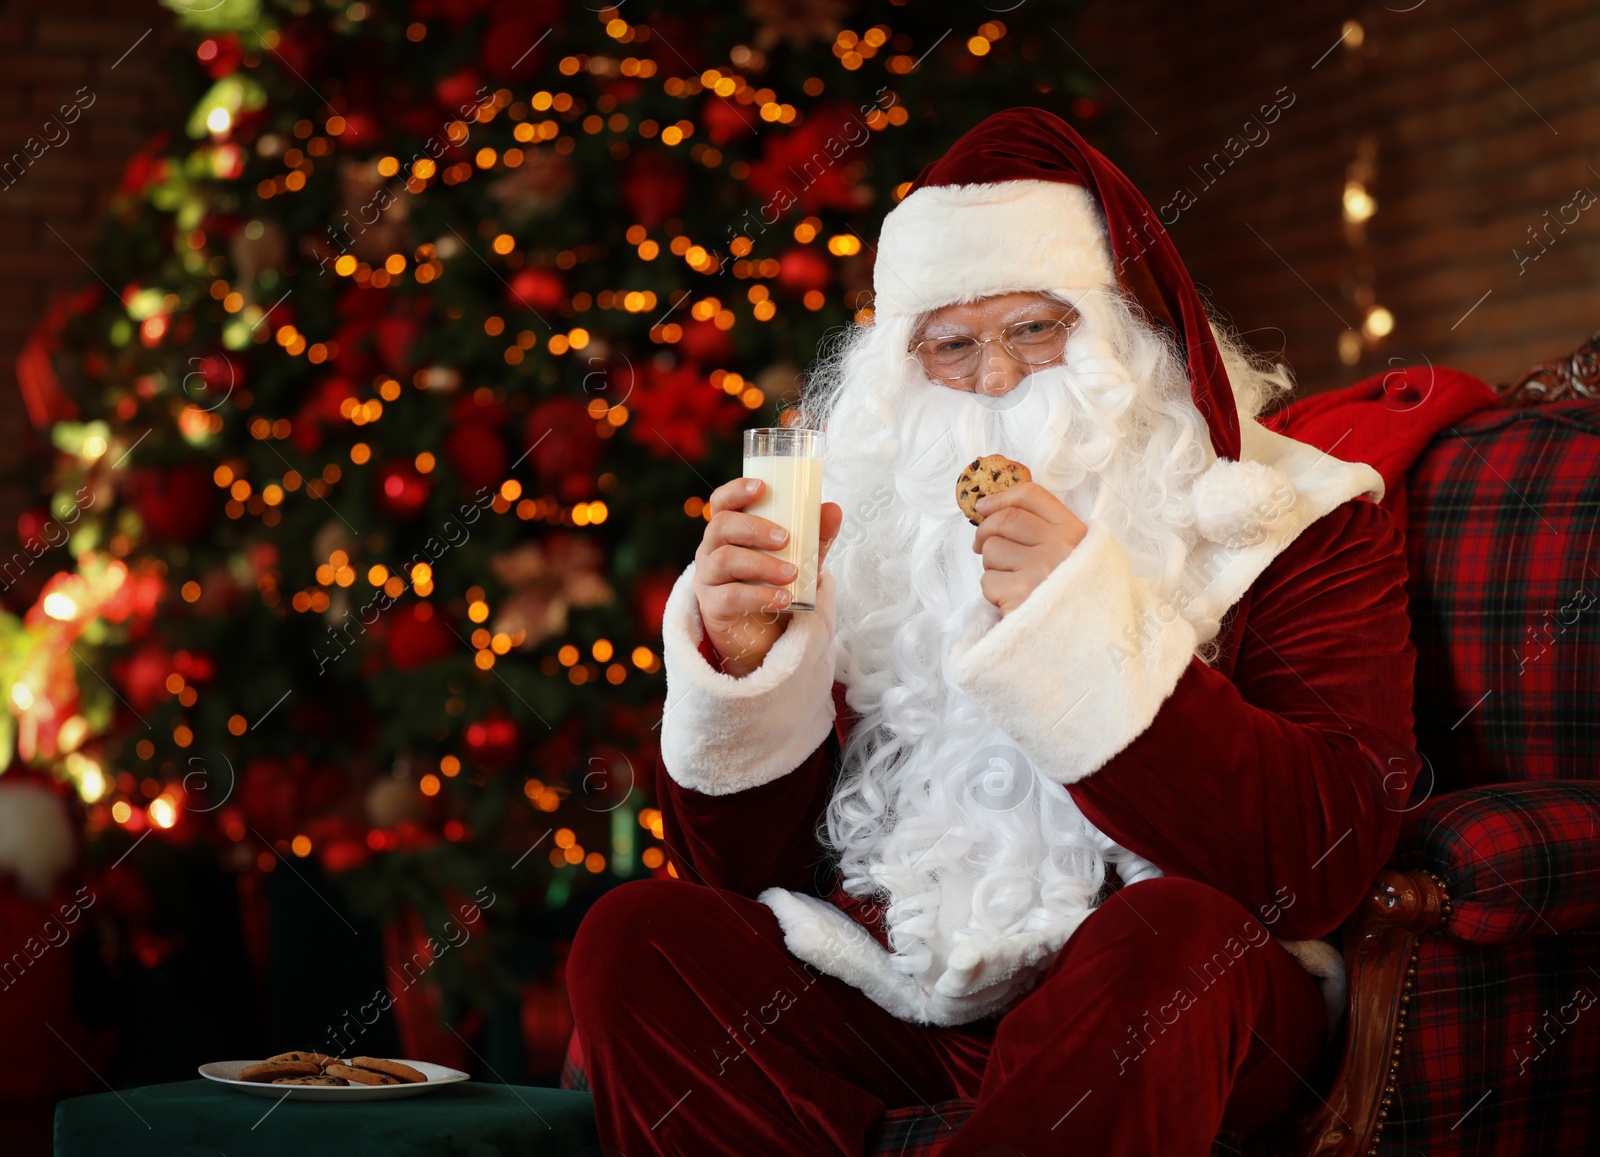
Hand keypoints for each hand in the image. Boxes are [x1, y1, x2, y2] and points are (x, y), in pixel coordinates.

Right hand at [694, 476, 843, 676]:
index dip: (736, 490)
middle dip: (754, 529)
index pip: (721, 502)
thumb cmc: (776, 583)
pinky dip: (760, 596)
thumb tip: (833, 509)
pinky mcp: (713, 607)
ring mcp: (709, 578)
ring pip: (726, 560)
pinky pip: (731, 597)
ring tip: (792, 573)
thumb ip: (815, 535)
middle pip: (721, 526)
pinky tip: (784, 599)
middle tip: (786, 538)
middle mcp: (712, 550)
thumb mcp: (800, 557)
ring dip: (762, 564)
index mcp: (729, 531)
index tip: (762, 487)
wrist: (766, 633)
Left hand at [971, 482, 1086, 614]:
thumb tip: (991, 509)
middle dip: (984, 531)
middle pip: (1005, 520)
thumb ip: (1046, 531)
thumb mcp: (1076, 556)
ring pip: (992, 550)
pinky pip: (988, 581)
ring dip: (991, 566)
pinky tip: (1010, 600)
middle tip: (981, 546)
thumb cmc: (1072, 596)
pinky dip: (992, 592)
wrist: (1085, 641)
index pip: (1032, 496)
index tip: (984, 506)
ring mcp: (1040, 571)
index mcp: (1074, 533)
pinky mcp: (1021, 596)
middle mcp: (1060, 547)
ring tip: (1009, 581)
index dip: (1001, 498)